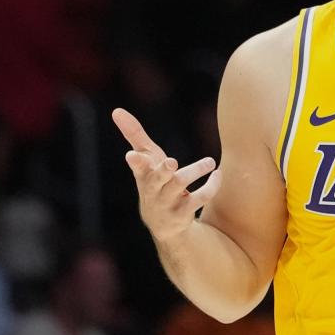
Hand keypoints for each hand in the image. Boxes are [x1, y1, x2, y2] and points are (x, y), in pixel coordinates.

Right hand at [111, 107, 220, 242]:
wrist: (163, 224)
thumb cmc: (154, 180)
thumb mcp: (145, 159)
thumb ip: (134, 134)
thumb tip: (116, 110)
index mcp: (144, 174)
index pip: (137, 167)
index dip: (136, 162)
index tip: (131, 156)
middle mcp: (154, 189)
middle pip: (158, 178)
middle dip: (164, 170)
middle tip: (172, 162)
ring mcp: (168, 202)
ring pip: (181, 184)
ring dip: (196, 170)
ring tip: (210, 162)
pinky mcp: (184, 212)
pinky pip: (201, 197)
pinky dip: (212, 185)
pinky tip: (218, 174)